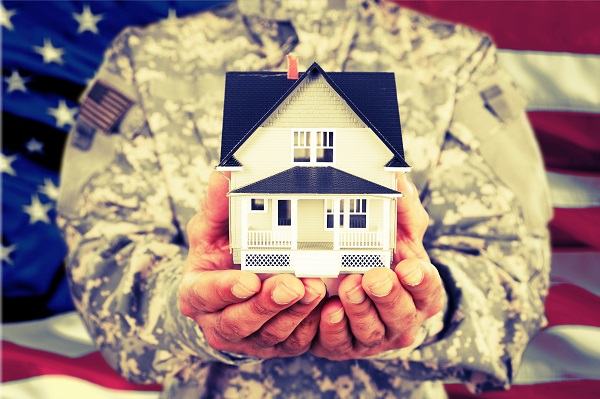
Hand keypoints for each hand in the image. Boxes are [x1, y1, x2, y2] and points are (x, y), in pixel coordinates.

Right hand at [178, 171, 325, 358]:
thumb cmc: (219, 255)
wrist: (231, 288)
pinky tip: (327, 308)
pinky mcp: (275, 344)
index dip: (225, 290)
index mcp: (197, 293)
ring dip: (294, 315)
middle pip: (240, 321)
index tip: (247, 280)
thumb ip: (218, 205)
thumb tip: (224, 174)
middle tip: (292, 285)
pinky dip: (311, 328)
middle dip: (268, 305)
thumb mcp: (212, 228)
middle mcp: (219, 321)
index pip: (205, 294)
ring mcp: (248, 338)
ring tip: (316, 290)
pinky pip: (294, 343)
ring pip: (271, 334)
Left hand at [312, 174, 444, 359]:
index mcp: (420, 291)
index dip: (421, 280)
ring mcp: (375, 336)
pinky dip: (334, 329)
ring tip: (348, 288)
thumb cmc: (383, 260)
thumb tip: (398, 177)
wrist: (348, 287)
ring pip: (371, 331)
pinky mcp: (346, 346)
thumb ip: (402, 209)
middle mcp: (402, 318)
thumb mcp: (397, 233)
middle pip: (401, 313)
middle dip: (387, 295)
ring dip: (360, 310)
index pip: (428, 288)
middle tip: (374, 276)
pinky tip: (328, 311)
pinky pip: (341, 343)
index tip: (409, 267)